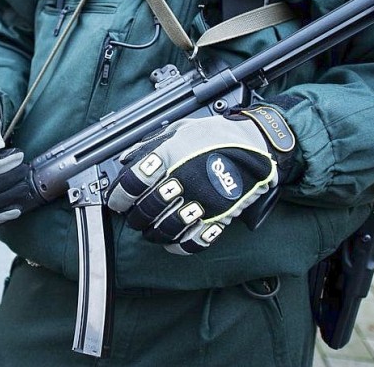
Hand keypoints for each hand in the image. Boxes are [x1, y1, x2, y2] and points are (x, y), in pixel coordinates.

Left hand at [106, 105, 295, 253]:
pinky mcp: (220, 215)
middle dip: (135, 217)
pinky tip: (173, 241)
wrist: (257, 143)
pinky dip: (180, 246)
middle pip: (147, 208)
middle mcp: (184, 179)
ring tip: (151, 229)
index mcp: (171, 154)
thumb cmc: (216, 133)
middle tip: (134, 216)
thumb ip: (151, 144)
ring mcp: (202, 200)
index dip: (118, 195)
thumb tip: (125, 159)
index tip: (116, 201)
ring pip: (167, 228)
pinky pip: (195, 241)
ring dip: (154, 232)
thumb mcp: (180, 128)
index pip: (134, 181)